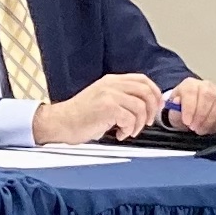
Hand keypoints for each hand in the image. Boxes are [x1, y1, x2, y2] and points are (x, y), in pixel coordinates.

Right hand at [37, 73, 165, 143]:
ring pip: (141, 107)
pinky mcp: (107, 107)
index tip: (155, 108)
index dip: (155, 94)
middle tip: (145, 123)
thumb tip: (146, 107)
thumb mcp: (103, 99)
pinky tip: (120, 134)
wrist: (60, 123)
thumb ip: (122, 98)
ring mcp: (109, 94)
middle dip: (152, 110)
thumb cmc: (80, 116)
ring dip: (139, 124)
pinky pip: (130, 118)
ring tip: (128, 131)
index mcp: (112, 81)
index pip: (143, 80)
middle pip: (146, 92)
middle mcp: (111, 84)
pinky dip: (129, 129)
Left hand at [160, 79, 215, 133]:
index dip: (189, 108)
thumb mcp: (174, 111)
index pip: (191, 91)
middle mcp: (206, 85)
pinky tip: (212, 128)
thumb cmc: (182, 111)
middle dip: (201, 116)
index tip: (187, 122)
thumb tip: (176, 102)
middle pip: (208, 96)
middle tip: (195, 128)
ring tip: (202, 129)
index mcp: (190, 84)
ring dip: (211, 120)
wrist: (192, 113)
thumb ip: (174, 108)